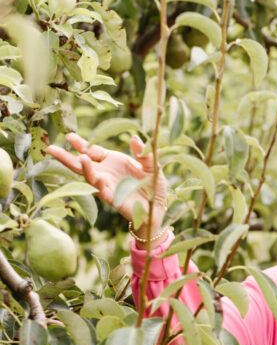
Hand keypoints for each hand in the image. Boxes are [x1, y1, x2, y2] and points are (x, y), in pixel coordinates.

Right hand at [46, 133, 167, 235]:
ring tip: (80, 159)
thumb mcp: (151, 165)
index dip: (81, 144)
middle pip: (81, 163)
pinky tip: (96, 178)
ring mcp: (107, 186)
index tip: (69, 136)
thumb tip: (134, 137)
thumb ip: (143, 153)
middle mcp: (105, 173)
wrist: (157, 208)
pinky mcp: (112, 198)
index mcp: (112, 161)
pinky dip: (99, 184)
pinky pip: (102, 191)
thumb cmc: (153, 185)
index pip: (92, 150)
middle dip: (66, 157)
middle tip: (50, 148)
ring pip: (89, 177)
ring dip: (84, 169)